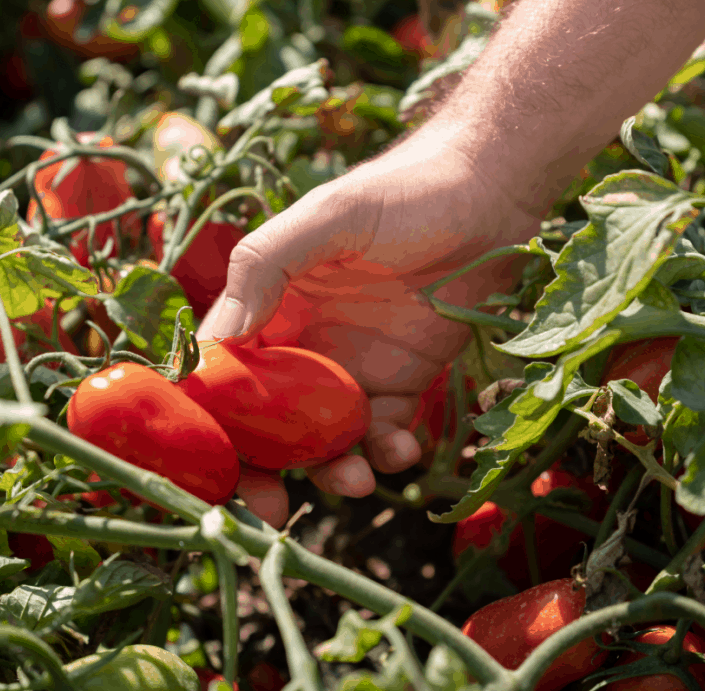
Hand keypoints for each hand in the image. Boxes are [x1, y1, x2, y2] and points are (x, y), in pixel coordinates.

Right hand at [197, 127, 541, 526]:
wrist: (492, 193)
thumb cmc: (404, 192)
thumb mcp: (329, 216)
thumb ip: (267, 265)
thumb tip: (219, 341)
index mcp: (269, 305)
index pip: (223, 373)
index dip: (211, 424)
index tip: (214, 470)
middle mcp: (303, 342)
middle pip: (266, 422)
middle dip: (264, 472)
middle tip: (272, 514)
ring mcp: (353, 366)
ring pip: (324, 439)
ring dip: (332, 471)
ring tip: (358, 481)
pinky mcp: (404, 380)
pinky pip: (384, 433)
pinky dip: (388, 452)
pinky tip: (403, 449)